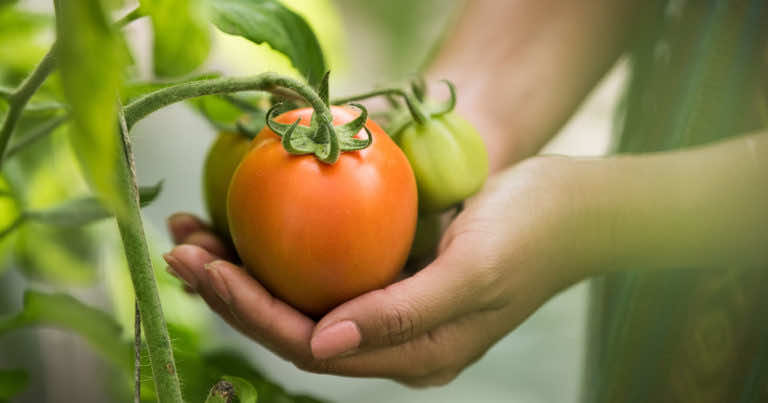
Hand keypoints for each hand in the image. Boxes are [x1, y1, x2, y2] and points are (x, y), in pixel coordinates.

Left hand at [164, 156, 603, 386]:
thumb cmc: (532, 234)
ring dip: (247, 270)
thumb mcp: (472, 272)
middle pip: (296, 325)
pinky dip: (281, 249)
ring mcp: (392, 306)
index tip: (208, 271)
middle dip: (233, 293)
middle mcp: (395, 340)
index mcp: (415, 355)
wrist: (573, 206)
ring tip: (195, 236)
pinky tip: (248, 225)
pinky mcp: (392, 272)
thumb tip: (321, 345)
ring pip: (303, 297)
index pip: (314, 346)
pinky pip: (323, 268)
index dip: (254, 312)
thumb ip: (402, 315)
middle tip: (181, 249)